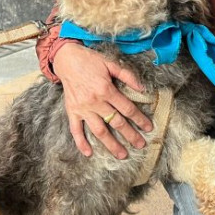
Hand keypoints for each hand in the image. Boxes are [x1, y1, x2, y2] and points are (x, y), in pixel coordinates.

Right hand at [53, 41, 153, 158]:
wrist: (66, 59)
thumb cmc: (90, 60)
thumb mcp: (110, 63)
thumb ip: (127, 76)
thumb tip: (142, 88)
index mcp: (106, 89)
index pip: (127, 109)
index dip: (140, 119)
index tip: (148, 128)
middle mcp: (95, 101)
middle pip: (116, 122)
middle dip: (130, 135)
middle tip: (140, 145)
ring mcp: (82, 108)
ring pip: (99, 131)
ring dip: (111, 144)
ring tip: (122, 155)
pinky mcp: (72, 111)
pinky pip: (76, 130)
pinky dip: (81, 142)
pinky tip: (89, 153)